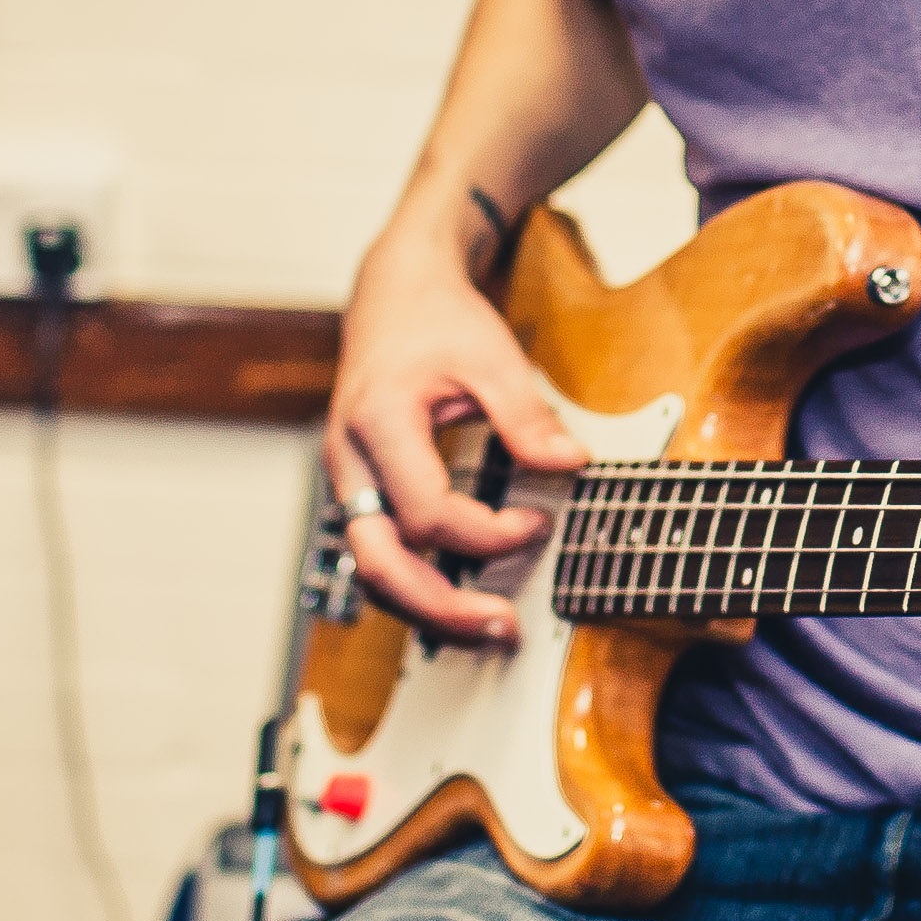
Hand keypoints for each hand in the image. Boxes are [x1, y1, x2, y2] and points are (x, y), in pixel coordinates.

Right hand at [325, 226, 588, 644]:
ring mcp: (348, 482)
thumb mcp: (491, 354)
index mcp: (378, 422)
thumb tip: (572, 464)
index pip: (427, 512)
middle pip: (380, 564)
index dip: (487, 533)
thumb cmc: (437, 320)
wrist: (393, 294)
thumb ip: (526, 415)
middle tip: (504, 625)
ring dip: (427, 609)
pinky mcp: (358, 493)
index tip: (539, 520)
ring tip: (489, 626)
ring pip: (371, 573)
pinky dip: (417, 585)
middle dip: (441, 607)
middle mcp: (350, 462)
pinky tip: (462, 597)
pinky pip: (379, 554)